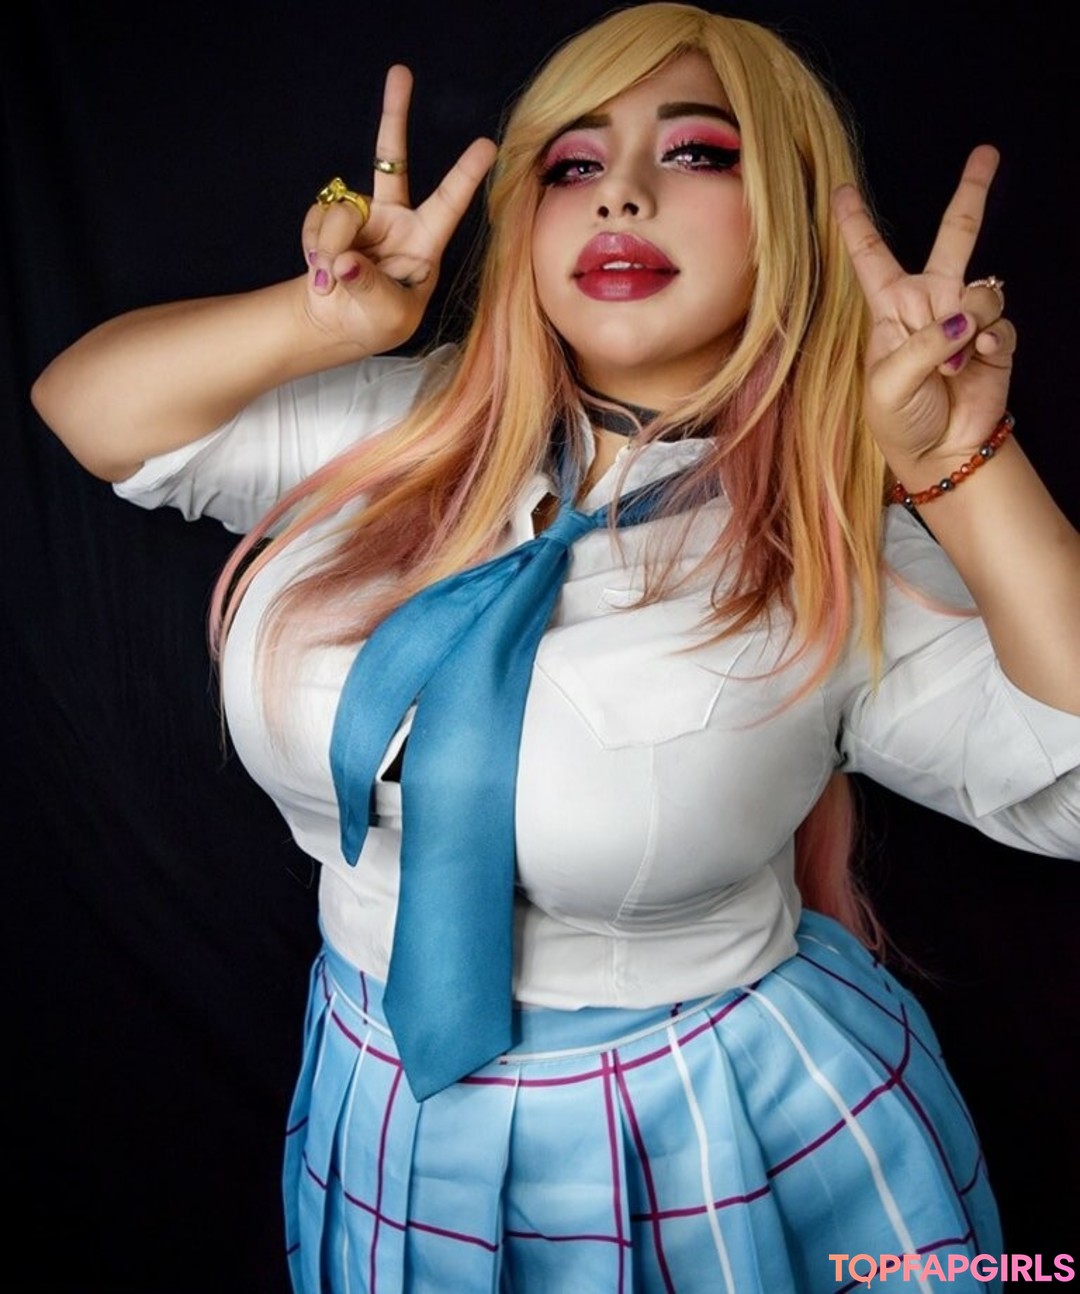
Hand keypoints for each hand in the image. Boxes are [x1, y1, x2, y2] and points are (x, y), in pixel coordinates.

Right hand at [300, 65, 496, 353]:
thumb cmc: (378, 323)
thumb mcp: (387, 314)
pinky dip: (313, 244)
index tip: (488, 146)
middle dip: (395, 115)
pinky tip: (320, 269)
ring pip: (342, 208)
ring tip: (331, 278)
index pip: (448, 204)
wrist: (338, 324)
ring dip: (329, 243)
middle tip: (400, 72)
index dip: (465, 176)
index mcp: (424, 242)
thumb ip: (369, 286)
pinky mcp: (332, 219)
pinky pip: (317, 216)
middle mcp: (396, 220)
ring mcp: (362, 216)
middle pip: (393, 160)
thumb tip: (343, 260)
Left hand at [832, 145, 1016, 484]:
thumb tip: (963, 316)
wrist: (940, 453)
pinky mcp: (995, 340)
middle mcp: (931, 304)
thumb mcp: (889, 384)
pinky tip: (977, 362)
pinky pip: (1002, 323)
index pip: (870, 255)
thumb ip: (923, 344)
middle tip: (987, 153)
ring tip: (952, 366)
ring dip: (970, 326)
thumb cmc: (899, 421)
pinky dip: (991, 342)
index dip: (855, 223)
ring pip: (983, 291)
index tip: (841, 189)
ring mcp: (966, 319)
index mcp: (890, 309)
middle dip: (973, 193)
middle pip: (955, 235)